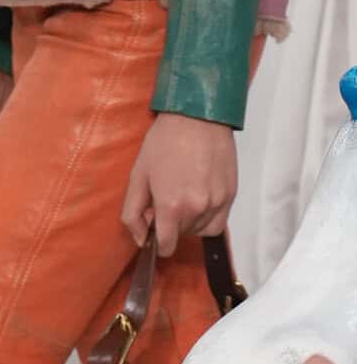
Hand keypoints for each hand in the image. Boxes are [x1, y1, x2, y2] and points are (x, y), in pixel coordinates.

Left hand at [122, 113, 236, 256]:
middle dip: (171, 226)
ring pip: (200, 231)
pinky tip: (198, 201)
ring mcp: (217, 203)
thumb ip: (133, 213)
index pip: (166, 245)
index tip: (154, 233)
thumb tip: (140, 239)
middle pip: (182, 236)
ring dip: (189, 223)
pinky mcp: (231, 195)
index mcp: (171, 206)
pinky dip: (207, 220)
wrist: (198, 118)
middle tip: (166, 201)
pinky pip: (218, 223)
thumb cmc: (164, 143)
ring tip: (183, 197)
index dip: (157, 244)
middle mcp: (197, 209)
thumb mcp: (138, 176)